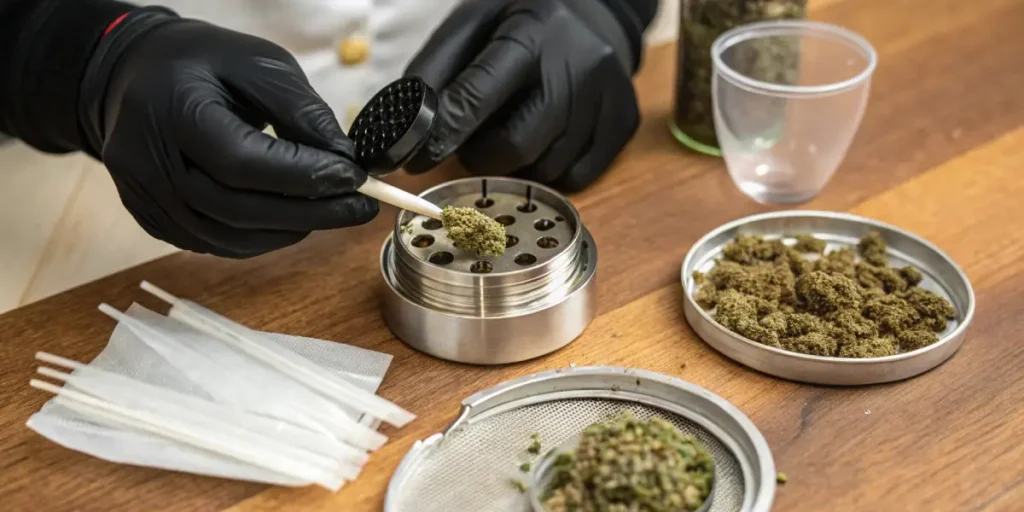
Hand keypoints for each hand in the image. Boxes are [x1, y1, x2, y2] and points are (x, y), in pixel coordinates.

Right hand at [79, 8, 376, 257]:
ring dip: (289, 231)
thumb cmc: (201, 64)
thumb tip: (343, 158)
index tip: (353, 178)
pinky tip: (293, 221)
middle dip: (308, 213)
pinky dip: (261, 238)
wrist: (136, 74)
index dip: (302, 176)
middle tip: (359, 207)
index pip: (240, 161)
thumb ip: (300, 110)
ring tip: (333, 213)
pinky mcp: (152, 217)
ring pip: (226, 237)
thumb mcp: (258, 63)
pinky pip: (214, 243)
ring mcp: (144, 195)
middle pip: (235, 208)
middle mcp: (147, 160)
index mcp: (172, 109)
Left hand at [404, 0, 640, 191]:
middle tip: (472, 144)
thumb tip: (403, 127)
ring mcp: (607, 96)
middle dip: (481, 156)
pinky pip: (577, 177)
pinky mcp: (624, 121)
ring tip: (515, 127)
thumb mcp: (472, 25)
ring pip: (546, 167)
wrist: (597, 7)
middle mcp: (576, 65)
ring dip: (516, 163)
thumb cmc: (523, 19)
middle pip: (516, 145)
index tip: (416, 158)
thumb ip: (435, 72)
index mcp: (530, 33)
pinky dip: (550, 169)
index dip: (441, 136)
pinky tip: (546, 138)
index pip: (477, 97)